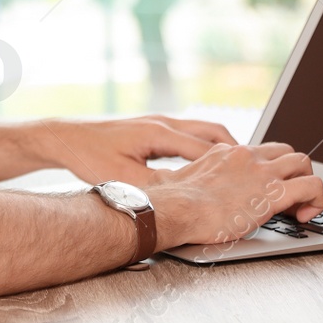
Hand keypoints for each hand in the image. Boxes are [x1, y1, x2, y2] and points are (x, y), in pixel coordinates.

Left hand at [38, 114, 238, 185]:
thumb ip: (155, 187)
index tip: (252, 181)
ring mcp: (159, 123)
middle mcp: (163, 123)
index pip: (206, 149)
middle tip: (258, 172)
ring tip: (243, 170)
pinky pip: (190, 134)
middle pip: (213, 132)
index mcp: (158, 133)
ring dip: (224, 148)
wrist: (65, 137)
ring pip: (204, 131)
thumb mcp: (121, 178)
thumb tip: (184, 199)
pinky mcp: (153, 129)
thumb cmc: (88, 156)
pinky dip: (207, 147)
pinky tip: (211, 166)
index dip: (231, 166)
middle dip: (238, 152)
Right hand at [145, 141, 322, 248]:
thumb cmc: (171, 201)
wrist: (175, 209)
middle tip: (286, 198)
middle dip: (294, 174)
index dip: (268, 173)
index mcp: (226, 153)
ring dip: (307, 184)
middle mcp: (246, 156)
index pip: (259, 153)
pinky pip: (312, 187)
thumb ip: (180, 178)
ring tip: (298, 207)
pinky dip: (316, 201)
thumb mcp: (175, 180)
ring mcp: (261, 172)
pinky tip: (304, 216)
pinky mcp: (273, 193)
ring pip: (304, 163)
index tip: (263, 193)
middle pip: (287, 152)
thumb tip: (164, 183)